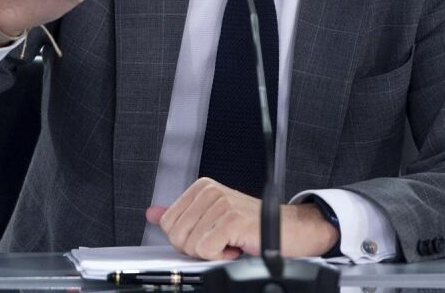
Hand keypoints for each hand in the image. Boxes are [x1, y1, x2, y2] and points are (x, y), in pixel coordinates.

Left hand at [145, 178, 338, 260]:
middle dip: (198, 248)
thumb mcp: (213, 219)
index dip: (188, 239)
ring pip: (190, 245)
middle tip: (223, 241)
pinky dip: (221, 257)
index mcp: (202, 187)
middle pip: (176, 235)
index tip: (212, 234)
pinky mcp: (232, 219)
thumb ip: (182, 215)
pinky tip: (238, 246)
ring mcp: (222, 203)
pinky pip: (206, 250)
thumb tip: (153, 213)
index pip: (168, 223)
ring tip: (233, 242)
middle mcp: (210, 190)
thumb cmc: (254, 227)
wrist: (291, 231)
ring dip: (213, 252)